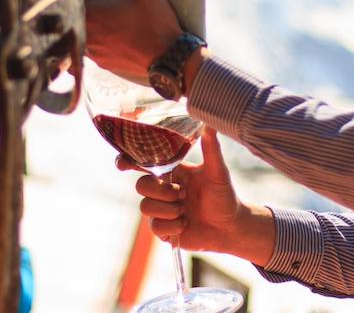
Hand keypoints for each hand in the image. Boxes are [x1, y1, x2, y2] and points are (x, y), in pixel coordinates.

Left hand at [85, 0, 182, 82]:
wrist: (170, 58)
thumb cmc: (155, 20)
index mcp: (90, 15)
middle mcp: (85, 36)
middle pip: (71, 18)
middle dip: (78, 7)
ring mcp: (93, 54)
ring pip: (79, 35)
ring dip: (85, 25)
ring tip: (103, 17)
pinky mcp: (103, 64)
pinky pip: (89, 51)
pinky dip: (93, 42)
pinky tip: (108, 36)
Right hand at [119, 128, 275, 264]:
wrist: (231, 227)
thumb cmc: (225, 196)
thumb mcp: (218, 171)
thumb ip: (211, 149)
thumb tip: (209, 124)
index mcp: (172, 171)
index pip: (144, 163)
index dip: (128, 161)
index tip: (123, 164)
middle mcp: (163, 189)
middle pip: (141, 186)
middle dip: (161, 191)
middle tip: (183, 194)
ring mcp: (161, 209)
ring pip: (145, 207)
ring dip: (169, 209)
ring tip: (186, 210)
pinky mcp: (163, 229)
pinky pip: (154, 227)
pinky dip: (172, 226)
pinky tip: (186, 224)